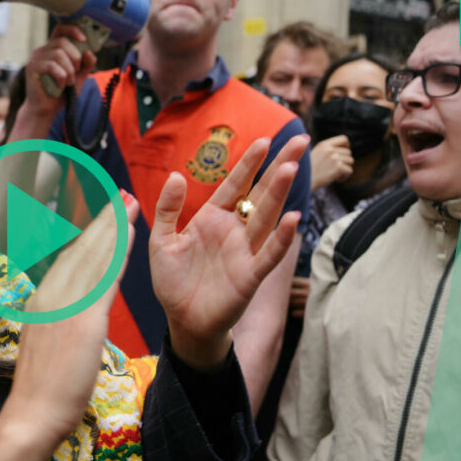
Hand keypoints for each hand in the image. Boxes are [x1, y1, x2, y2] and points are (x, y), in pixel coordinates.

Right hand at [0, 193, 138, 460]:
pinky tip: (130, 234)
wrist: (32, 413)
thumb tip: (68, 311)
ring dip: (113, 227)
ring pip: (94, 256)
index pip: (69, 258)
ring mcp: (66, 305)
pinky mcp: (83, 319)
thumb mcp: (44, 343)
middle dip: (103, 220)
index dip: (88, 234)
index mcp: (42, 299)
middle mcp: (52, 294)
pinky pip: (105, 277)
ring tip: (129, 203)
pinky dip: (118, 252)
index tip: (102, 214)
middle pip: (81, 248)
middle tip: (121, 194)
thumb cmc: (40, 389)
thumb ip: (56, 319)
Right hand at [22, 24, 96, 115]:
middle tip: (77, 71)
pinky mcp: (32, 67)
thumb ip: (86, 65)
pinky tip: (60, 85)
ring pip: (58, 54)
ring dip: (69, 70)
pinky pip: (51, 66)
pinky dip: (61, 77)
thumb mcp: (79, 77)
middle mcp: (44, 50)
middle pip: (62, 42)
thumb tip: (89, 53)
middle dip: (75, 57)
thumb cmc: (61, 93)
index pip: (61, 29)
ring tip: (69, 83)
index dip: (72, 30)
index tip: (84, 39)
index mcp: (54, 48)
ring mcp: (36, 58)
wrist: (46, 110)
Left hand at [151, 136, 308, 370]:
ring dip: (279, 193)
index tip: (263, 140)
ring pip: (266, 217)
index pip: (234, 184)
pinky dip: (282, 238)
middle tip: (299, 141)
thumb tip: (176, 175)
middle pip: (259, 193)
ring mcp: (245, 251)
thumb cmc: (173, 281)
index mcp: (213, 218)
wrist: (183, 320)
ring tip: (291, 167)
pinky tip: (294, 219)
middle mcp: (233, 231)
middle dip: (278, 167)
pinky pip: (269, 253)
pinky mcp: (250, 275)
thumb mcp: (161, 240)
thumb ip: (167, 209)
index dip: (248, 163)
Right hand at [310, 135, 353, 190]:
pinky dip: (345, 177)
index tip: (343, 154)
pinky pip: (350, 171)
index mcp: (323, 145)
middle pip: (348, 153)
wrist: (302, 184)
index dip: (347, 146)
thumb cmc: (308, 173)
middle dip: (344, 162)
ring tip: (335, 175)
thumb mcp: (315, 155)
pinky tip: (336, 179)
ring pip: (350, 161)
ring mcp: (334, 158)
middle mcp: (329, 149)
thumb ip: (327, 151)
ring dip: (345, 169)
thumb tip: (345, 151)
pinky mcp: (338, 167)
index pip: (344, 139)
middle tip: (335, 170)